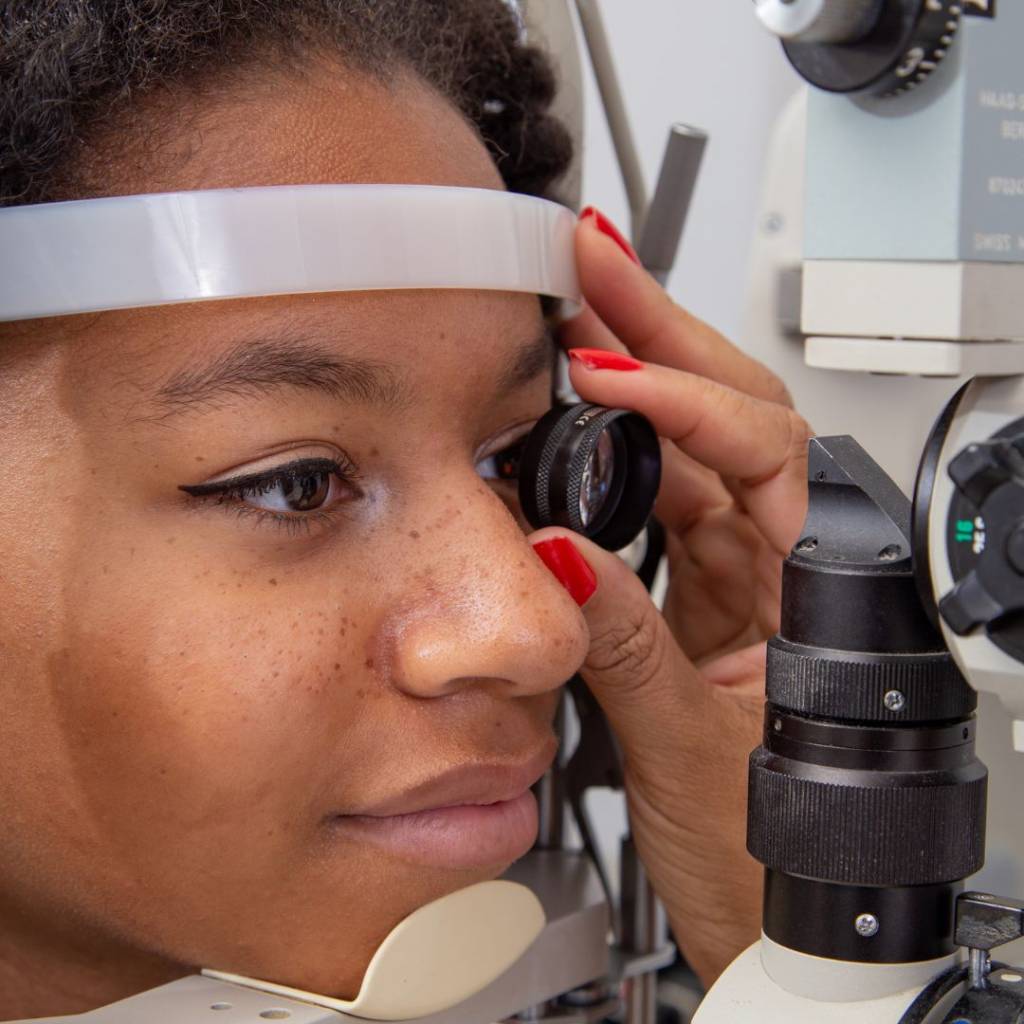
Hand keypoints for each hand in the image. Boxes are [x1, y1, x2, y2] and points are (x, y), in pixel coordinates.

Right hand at [534, 209, 811, 984]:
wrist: (773, 915)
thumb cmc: (774, 851)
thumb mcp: (685, 750)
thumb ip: (620, 649)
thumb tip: (556, 557)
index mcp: (817, 591)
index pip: (763, 450)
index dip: (682, 402)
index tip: (605, 375)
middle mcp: (783, 565)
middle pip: (733, 414)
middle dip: (660, 328)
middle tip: (595, 259)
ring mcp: (735, 573)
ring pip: (693, 446)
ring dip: (634, 373)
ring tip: (577, 308)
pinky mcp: (694, 593)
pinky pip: (659, 499)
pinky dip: (615, 450)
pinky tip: (577, 410)